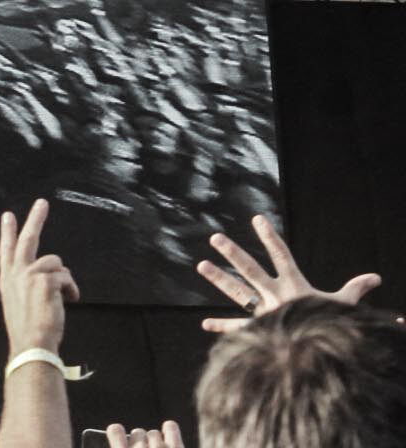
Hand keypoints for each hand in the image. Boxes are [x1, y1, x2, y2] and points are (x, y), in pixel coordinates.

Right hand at [0, 199, 79, 353]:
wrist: (32, 343)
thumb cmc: (28, 329)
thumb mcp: (20, 303)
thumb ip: (28, 286)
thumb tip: (49, 278)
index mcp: (8, 279)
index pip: (6, 249)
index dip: (7, 231)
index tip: (8, 215)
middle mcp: (16, 273)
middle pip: (27, 239)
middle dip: (35, 218)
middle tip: (42, 203)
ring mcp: (29, 275)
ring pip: (56, 263)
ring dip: (64, 279)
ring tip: (64, 297)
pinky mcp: (45, 280)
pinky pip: (66, 277)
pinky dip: (71, 289)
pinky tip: (69, 300)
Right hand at [106, 421, 184, 447]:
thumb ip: (120, 447)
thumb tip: (121, 439)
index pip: (115, 430)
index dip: (117, 433)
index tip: (120, 436)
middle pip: (137, 433)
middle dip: (141, 444)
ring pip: (154, 433)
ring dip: (156, 443)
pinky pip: (170, 427)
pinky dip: (169, 431)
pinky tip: (169, 438)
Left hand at [196, 212, 381, 333]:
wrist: (320, 356)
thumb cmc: (332, 327)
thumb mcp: (343, 306)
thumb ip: (355, 289)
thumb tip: (376, 277)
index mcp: (295, 286)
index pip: (282, 255)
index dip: (270, 237)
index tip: (257, 219)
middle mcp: (276, 296)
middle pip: (251, 269)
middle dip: (233, 253)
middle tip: (215, 238)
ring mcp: (265, 312)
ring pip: (238, 292)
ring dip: (220, 279)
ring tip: (201, 265)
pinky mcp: (259, 330)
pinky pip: (238, 328)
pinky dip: (222, 327)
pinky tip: (205, 323)